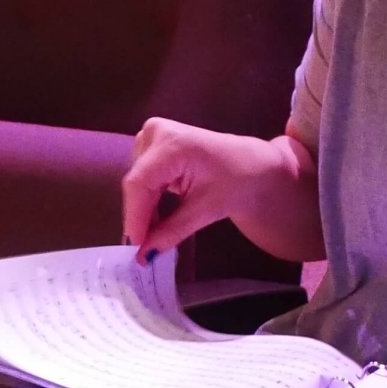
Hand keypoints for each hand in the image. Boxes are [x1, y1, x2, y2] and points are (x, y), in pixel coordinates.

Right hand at [121, 119, 296, 260]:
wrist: (253, 166)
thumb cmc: (237, 182)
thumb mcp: (205, 210)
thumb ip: (171, 231)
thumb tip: (145, 254)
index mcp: (173, 143)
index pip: (139, 183)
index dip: (134, 216)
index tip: (135, 246)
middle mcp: (158, 133)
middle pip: (137, 181)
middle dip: (140, 215)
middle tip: (144, 247)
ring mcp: (155, 135)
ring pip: (138, 180)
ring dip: (143, 208)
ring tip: (153, 233)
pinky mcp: (155, 144)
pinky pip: (143, 175)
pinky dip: (148, 198)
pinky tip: (156, 216)